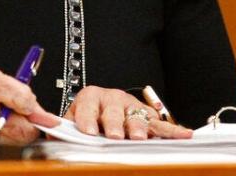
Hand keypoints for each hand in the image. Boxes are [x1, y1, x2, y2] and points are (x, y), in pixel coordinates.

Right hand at [0, 66, 56, 141]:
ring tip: (1, 120)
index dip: (36, 111)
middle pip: (20, 128)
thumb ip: (15, 89)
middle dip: (28, 127)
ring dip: (13, 133)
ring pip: (10, 139)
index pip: (23, 100)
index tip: (47, 119)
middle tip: (26, 121)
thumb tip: (37, 108)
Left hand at [64, 85, 191, 139]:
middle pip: (113, 109)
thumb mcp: (72, 122)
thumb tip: (51, 138)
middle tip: (114, 135)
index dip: (87, 118)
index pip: (87, 105)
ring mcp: (130, 106)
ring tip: (138, 137)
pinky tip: (184, 134)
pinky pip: (159, 123)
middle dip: (114, 124)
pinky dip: (171, 130)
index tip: (88, 131)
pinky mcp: (146, 116)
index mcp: (89, 97)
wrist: (100, 109)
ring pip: (136, 115)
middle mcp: (111, 98)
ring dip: (138, 126)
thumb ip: (64, 130)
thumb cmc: (86, 120)